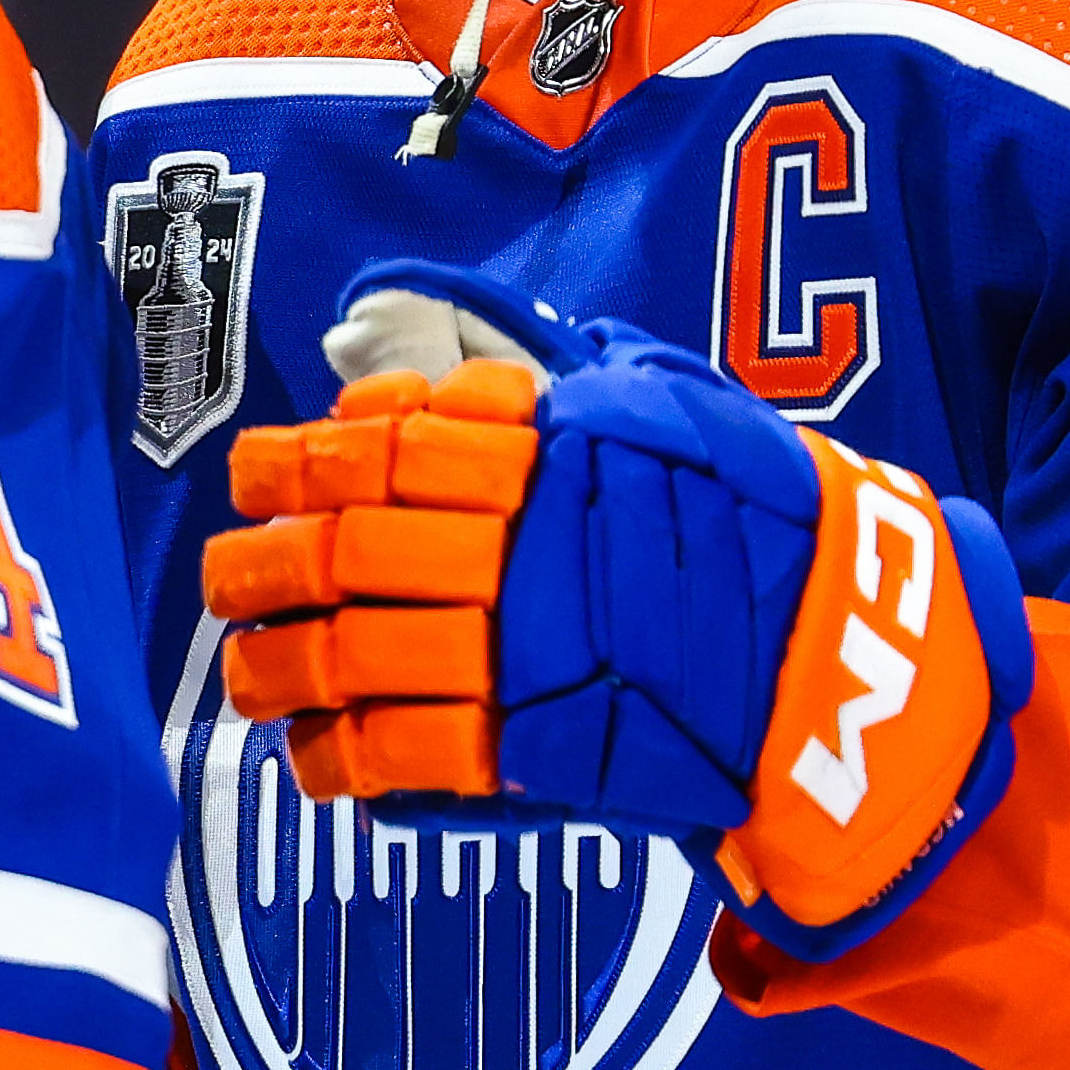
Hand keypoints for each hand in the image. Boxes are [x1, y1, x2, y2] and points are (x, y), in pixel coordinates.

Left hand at [200, 264, 1027, 941]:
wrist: (843, 650)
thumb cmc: (749, 515)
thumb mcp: (657, 400)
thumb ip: (539, 370)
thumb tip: (411, 312)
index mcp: (550, 446)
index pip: (386, 437)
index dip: (302, 456)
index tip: (257, 470)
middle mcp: (526, 539)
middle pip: (348, 542)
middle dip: (263, 561)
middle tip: (226, 574)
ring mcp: (529, 645)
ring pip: (354, 650)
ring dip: (277, 666)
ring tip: (248, 672)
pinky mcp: (539, 745)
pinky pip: (401, 753)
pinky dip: (339, 756)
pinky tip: (315, 754)